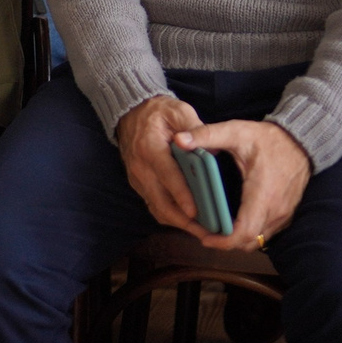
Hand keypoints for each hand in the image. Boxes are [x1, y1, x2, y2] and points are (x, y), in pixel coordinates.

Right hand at [114, 94, 210, 236]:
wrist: (131, 112)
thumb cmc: (158, 112)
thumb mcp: (179, 111)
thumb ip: (195, 129)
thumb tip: (211, 153)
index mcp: (150, 147)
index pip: (167, 175)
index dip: (182, 195)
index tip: (196, 211)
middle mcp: (140, 167)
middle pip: (160, 201)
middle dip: (183, 220)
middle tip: (206, 231)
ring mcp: (137, 178)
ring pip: (157, 208)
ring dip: (178, 222)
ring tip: (201, 230)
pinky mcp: (138, 184)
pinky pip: (154, 205)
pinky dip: (171, 216)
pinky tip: (188, 220)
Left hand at [182, 120, 310, 252]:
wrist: (301, 141)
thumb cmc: (269, 138)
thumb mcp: (236, 131)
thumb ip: (207, 135)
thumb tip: (179, 139)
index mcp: (262, 194)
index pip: (244, 231)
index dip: (223, 241)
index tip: (205, 237)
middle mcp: (275, 210)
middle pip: (248, 241)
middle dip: (224, 242)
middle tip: (203, 231)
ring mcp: (283, 215)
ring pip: (257, 240)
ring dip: (236, 239)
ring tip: (215, 227)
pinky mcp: (285, 214)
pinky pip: (265, 233)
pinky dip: (248, 233)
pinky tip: (233, 221)